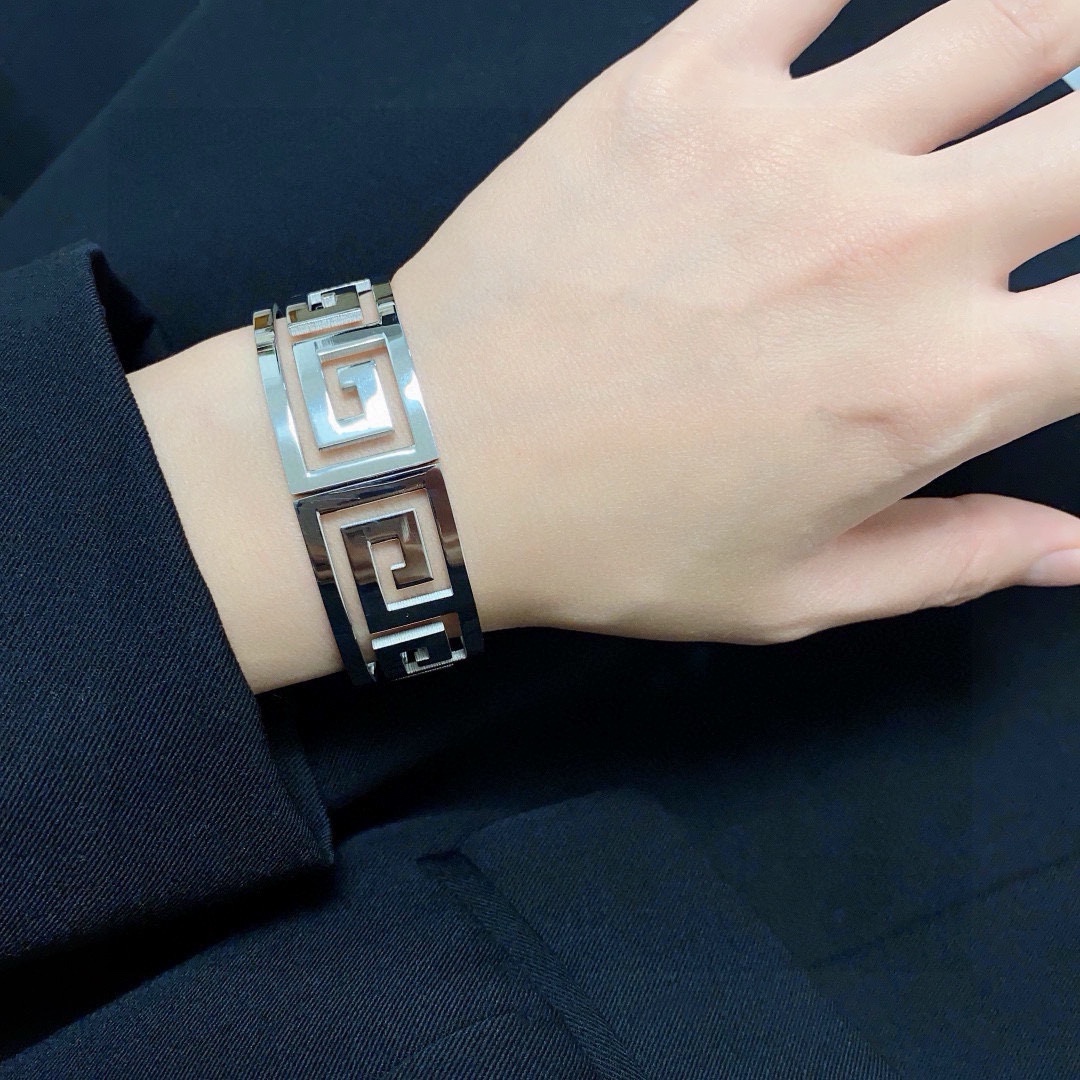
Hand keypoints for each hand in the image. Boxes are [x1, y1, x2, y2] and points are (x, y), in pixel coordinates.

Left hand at [390, 0, 1079, 645]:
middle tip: (1073, 153)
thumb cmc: (615, 544)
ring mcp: (794, 138)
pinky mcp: (686, 75)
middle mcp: (901, 240)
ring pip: (1004, 19)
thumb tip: (1079, 553)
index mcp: (942, 383)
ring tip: (1047, 48)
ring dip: (1054, 25)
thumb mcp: (792, 595)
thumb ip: (954, 561)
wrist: (441, 456)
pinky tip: (871, 9)